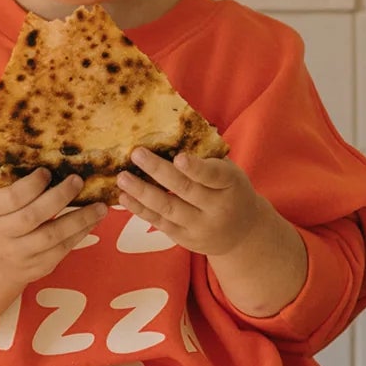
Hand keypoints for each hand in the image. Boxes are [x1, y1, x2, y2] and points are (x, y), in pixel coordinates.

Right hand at [0, 168, 105, 283]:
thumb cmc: (4, 219)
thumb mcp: (0, 201)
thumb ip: (20, 185)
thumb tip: (57, 161)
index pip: (12, 198)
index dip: (32, 185)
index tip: (48, 172)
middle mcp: (1, 233)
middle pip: (33, 217)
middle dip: (59, 197)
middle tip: (78, 181)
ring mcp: (20, 253)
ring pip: (52, 236)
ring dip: (80, 219)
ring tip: (100, 206)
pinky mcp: (38, 267)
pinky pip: (63, 249)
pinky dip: (81, 233)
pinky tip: (94, 220)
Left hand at [114, 148, 270, 257]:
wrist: (243, 233)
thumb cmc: (230, 191)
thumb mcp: (229, 172)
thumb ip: (207, 156)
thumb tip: (179, 126)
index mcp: (230, 184)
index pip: (213, 176)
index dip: (196, 168)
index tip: (179, 158)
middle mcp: (217, 208)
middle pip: (185, 189)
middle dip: (158, 171)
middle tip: (137, 154)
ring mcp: (200, 226)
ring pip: (168, 208)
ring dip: (142, 192)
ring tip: (122, 177)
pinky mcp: (185, 239)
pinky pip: (159, 222)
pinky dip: (140, 209)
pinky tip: (124, 197)